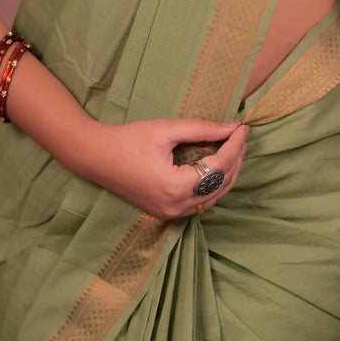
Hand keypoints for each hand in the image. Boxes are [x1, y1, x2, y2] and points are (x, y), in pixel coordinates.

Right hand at [70, 117, 248, 219]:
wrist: (96, 157)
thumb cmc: (128, 139)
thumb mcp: (166, 129)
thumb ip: (202, 129)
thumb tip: (233, 127)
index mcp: (175, 186)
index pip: (218, 166)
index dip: (234, 145)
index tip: (243, 127)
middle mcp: (175, 206)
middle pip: (220, 184)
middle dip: (235, 159)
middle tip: (242, 135)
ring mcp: (170, 213)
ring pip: (213, 196)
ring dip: (227, 173)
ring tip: (235, 148)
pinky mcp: (166, 211)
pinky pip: (200, 200)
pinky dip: (213, 183)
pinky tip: (218, 164)